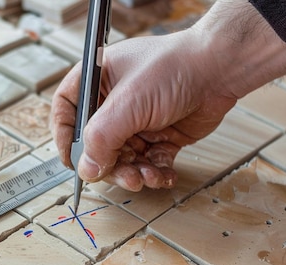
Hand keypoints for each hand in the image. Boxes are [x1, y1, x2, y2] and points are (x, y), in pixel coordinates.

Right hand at [50, 0, 285, 190]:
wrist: (221, 70)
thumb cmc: (174, 67)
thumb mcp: (128, 102)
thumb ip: (102, 138)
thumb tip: (86, 169)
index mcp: (96, 83)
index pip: (67, 113)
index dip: (65, 138)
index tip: (72, 161)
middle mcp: (114, 104)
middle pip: (96, 146)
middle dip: (110, 166)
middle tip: (123, 176)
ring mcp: (137, 122)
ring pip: (122, 160)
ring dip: (133, 173)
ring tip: (147, 176)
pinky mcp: (160, 137)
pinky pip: (148, 164)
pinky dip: (154, 173)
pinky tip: (163, 174)